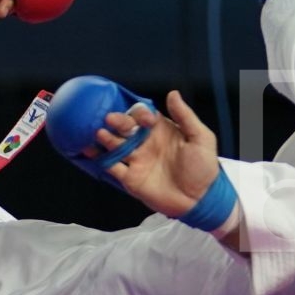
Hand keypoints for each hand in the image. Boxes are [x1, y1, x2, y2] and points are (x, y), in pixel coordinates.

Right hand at [92, 91, 222, 220]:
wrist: (200, 200)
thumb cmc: (204, 168)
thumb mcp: (201, 138)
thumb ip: (185, 116)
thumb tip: (172, 93)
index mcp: (161, 131)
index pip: (144, 116)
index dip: (140, 113)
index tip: (143, 118)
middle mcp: (146, 143)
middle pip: (126, 128)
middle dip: (118, 122)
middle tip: (111, 119)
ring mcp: (137, 160)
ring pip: (116, 145)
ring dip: (107, 138)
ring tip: (99, 133)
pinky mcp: (130, 178)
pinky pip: (112, 167)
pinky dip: (100, 159)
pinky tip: (90, 150)